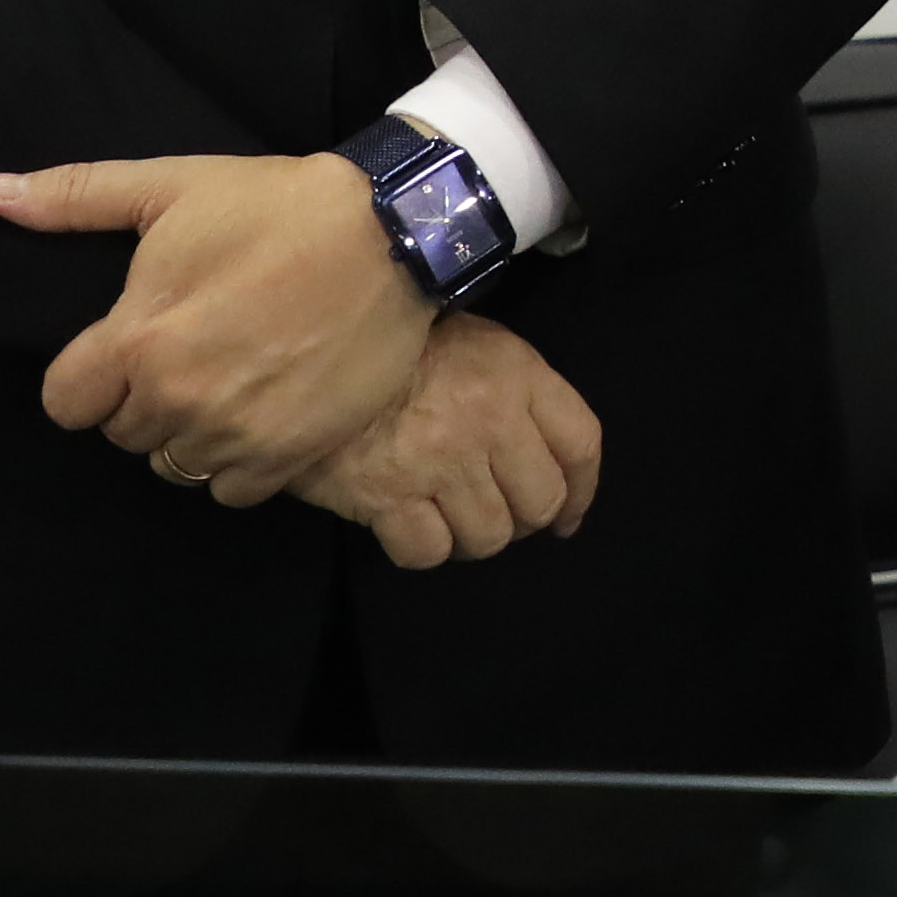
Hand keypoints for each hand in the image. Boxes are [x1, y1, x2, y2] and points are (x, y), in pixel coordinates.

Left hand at [0, 151, 435, 509]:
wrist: (394, 234)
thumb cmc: (278, 207)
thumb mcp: (175, 186)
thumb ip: (77, 197)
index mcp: (138, 340)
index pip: (65, 404)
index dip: (90, 377)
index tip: (127, 351)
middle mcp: (178, 398)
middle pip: (123, 434)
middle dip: (144, 399)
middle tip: (191, 352)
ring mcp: (235, 433)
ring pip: (174, 465)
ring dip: (189, 433)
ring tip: (227, 383)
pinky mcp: (290, 454)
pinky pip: (229, 491)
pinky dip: (236, 462)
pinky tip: (259, 415)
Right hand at [296, 308, 604, 568]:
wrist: (313, 348)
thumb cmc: (404, 346)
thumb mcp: (478, 343)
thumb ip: (520, 393)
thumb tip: (545, 460)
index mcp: (517, 374)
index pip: (582, 443)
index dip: (582, 490)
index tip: (568, 515)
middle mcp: (489, 421)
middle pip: (541, 502)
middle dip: (523, 518)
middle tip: (495, 509)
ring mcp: (440, 462)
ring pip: (489, 537)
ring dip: (472, 536)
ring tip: (450, 516)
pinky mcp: (387, 496)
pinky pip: (429, 552)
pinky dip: (424, 548)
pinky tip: (411, 524)